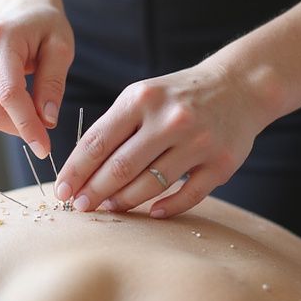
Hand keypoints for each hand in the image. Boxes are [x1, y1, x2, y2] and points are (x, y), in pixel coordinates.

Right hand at [0, 0, 73, 157]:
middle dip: (21, 129)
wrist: (21, 8)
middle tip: (46, 136)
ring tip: (37, 110)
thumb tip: (47, 120)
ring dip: (13, 123)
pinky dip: (4, 115)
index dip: (26, 125)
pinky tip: (21, 102)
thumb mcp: (61, 48)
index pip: (9, 93)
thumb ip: (53, 84)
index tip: (45, 148)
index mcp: (0, 39)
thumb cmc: (46, 26)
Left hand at [54, 62, 264, 218]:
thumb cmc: (178, 97)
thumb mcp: (143, 96)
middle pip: (121, 167)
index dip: (76, 170)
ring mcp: (198, 142)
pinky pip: (187, 196)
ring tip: (110, 208)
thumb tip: (81, 171)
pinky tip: (150, 213)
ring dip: (125, 201)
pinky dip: (166, 208)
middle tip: (79, 207)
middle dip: (95, 192)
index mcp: (142, 99)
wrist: (238, 87)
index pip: (98, 141)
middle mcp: (170, 119)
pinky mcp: (221, 164)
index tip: (62, 190)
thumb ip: (114, 127)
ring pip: (151, 184)